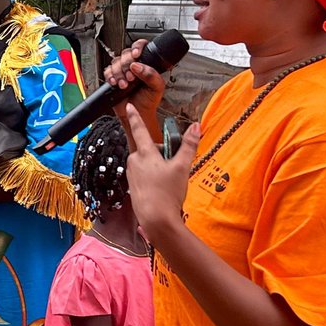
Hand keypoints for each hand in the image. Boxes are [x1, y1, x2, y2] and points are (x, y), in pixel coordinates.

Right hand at [102, 41, 166, 141]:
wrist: (138, 115)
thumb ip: (151, 75)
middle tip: (131, 77)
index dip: (137, 47)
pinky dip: (110, 77)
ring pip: (115, 62)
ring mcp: (123, 71)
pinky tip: (116, 83)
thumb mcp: (157, 88)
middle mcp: (134, 65)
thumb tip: (137, 65)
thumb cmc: (149, 101)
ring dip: (119, 73)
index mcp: (146, 64)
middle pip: (125, 53)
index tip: (136, 55)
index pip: (141, 47)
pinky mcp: (113, 78)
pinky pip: (107, 71)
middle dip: (126, 65)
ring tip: (125, 85)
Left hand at [123, 104, 200, 240]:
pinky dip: (153, 179)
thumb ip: (189, 145)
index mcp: (144, 153)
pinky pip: (144, 176)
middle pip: (149, 149)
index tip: (128, 105)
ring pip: (147, 163)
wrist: (156, 220)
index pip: (139, 129)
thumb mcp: (182, 167)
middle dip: (162, 154)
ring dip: (158, 167)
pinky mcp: (132, 187)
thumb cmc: (167, 193)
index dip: (135, 116)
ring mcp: (131, 175)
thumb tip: (196, 126)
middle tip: (174, 168)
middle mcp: (134, 161)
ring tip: (168, 182)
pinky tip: (161, 190)